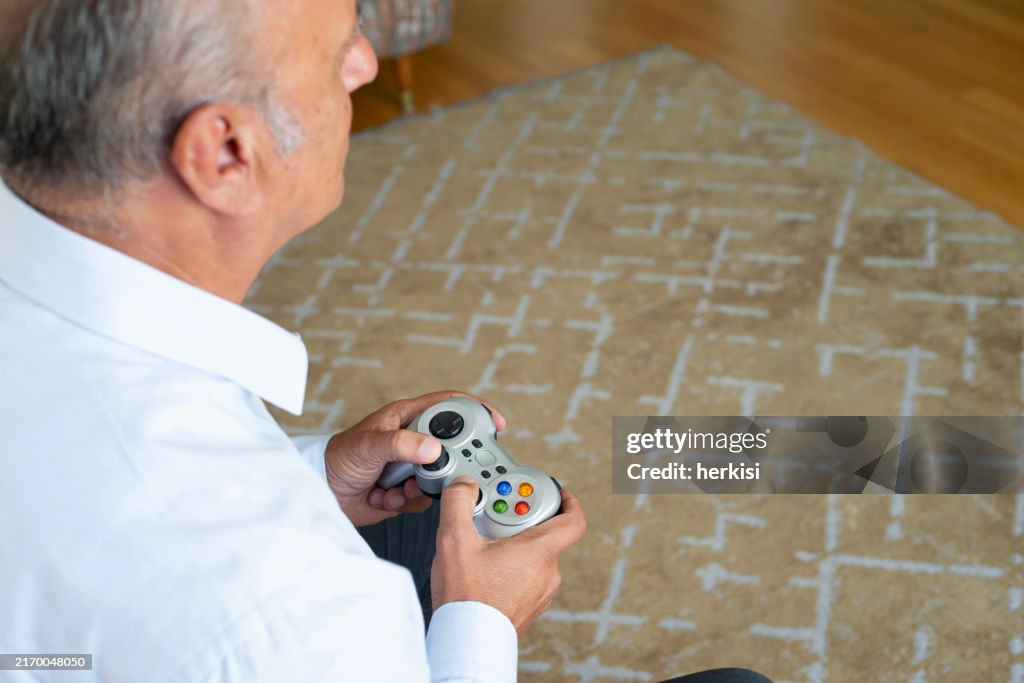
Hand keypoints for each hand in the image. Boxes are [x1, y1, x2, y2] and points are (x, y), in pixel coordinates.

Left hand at [322, 390, 506, 526]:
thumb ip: (403, 444)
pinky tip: (385, 498)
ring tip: (395, 488)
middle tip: (437, 474)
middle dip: (446, 464)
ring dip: (420, 488)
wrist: (322, 494)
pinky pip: (424, 499)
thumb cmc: (339, 458)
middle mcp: (412, 441)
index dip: (474, 410)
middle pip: (451, 447)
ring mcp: (411, 467)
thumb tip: (434, 449)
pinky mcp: (406, 491)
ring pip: (440, 477)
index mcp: (406, 418)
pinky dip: (406, 502)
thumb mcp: (370, 445)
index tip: (495, 422)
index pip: (449, 406)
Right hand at [431, 477, 586, 634]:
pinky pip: (528, 579)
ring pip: (535, 558)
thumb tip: (464, 484)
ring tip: (486, 546)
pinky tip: (488, 571)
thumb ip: (459, 502)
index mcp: (539, 552)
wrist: (466, 641)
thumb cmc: (466, 597)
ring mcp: (541, 593)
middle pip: (545, 535)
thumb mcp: (455, 539)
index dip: (569, 501)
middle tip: (496, 518)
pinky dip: (513, 569)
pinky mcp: (530, 608)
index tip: (558, 492)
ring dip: (515, 547)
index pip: (573, 520)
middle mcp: (548, 573)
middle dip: (521, 522)